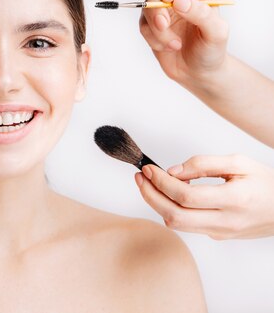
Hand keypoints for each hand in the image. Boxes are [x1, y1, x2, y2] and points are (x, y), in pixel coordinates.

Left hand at [135, 155, 273, 238]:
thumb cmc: (266, 183)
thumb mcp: (240, 163)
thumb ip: (204, 164)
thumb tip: (173, 171)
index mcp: (235, 199)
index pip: (186, 195)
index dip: (161, 182)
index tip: (148, 168)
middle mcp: (226, 221)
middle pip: (174, 215)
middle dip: (150, 195)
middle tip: (140, 177)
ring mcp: (221, 232)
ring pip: (177, 224)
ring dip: (156, 203)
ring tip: (148, 183)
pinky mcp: (218, 236)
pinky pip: (186, 225)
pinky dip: (170, 209)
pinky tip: (168, 193)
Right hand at [139, 0, 229, 86]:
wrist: (198, 72)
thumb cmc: (212, 49)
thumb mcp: (216, 32)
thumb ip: (201, 14)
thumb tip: (179, 1)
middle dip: (156, 4)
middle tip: (164, 24)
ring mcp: (162, 7)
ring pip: (146, 4)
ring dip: (157, 28)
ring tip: (174, 44)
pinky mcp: (150, 23)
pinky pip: (143, 25)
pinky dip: (154, 38)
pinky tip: (169, 47)